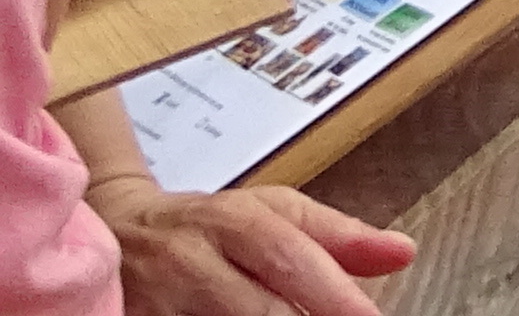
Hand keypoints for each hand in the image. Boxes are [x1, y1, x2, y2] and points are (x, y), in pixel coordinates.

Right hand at [95, 177, 413, 313]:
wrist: (114, 232)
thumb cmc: (209, 227)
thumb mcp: (272, 213)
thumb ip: (338, 236)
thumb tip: (404, 253)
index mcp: (232, 222)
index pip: (289, 257)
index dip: (331, 293)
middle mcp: (188, 262)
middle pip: (256, 309)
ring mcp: (151, 304)